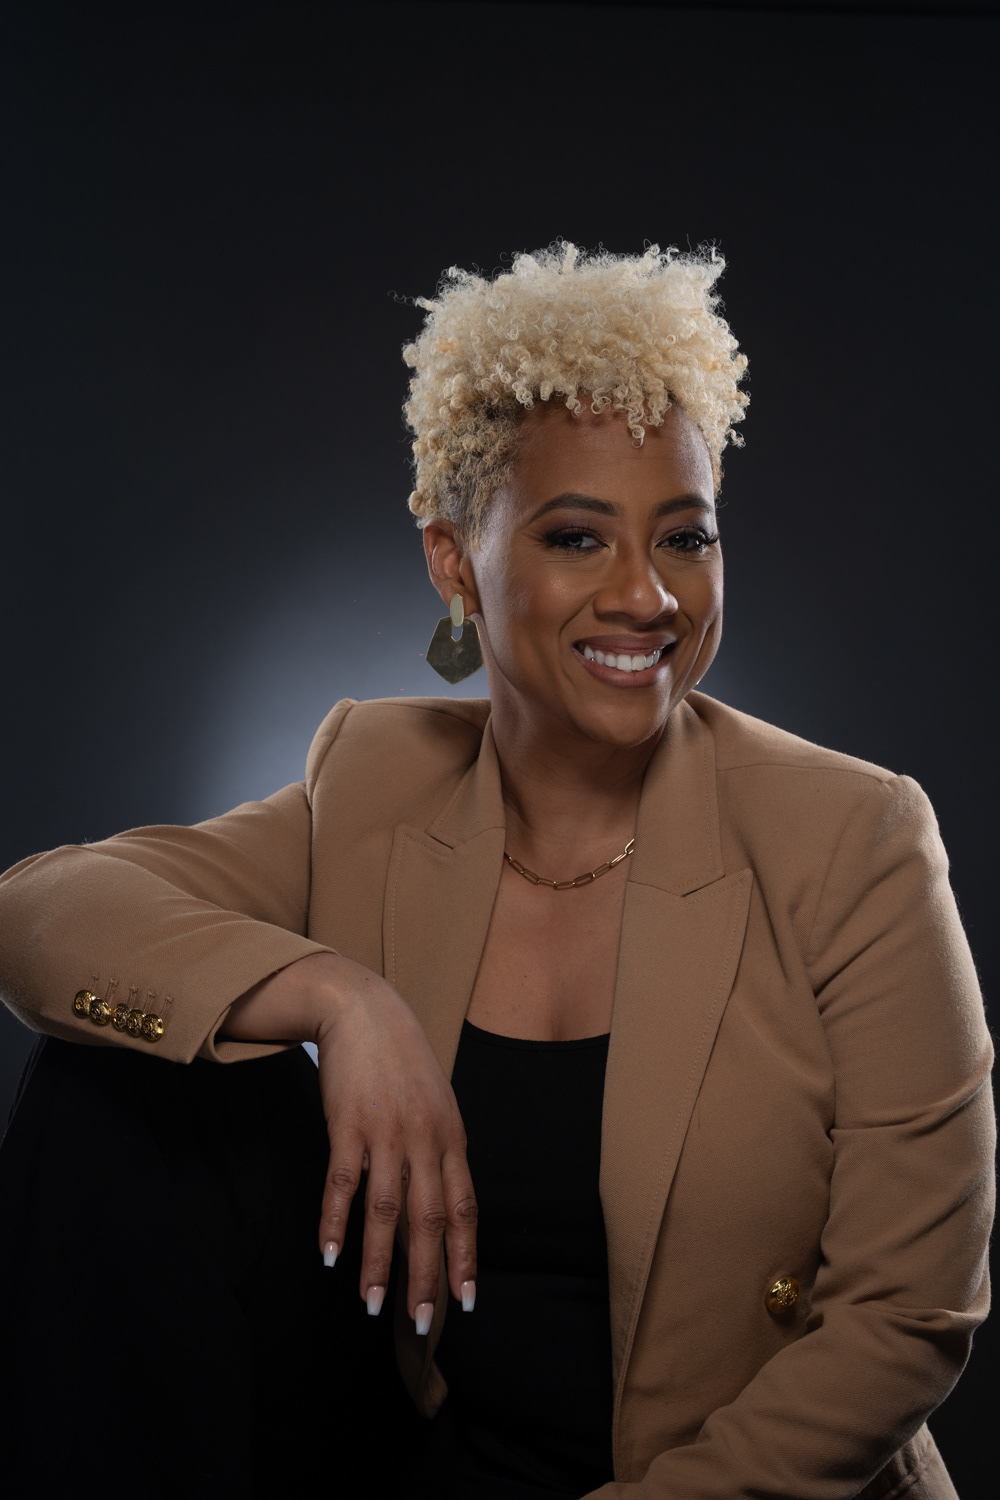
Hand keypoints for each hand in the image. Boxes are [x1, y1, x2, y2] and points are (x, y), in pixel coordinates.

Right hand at [224, 953, 476, 1329]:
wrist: (365, 1009)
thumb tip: (445, 1206)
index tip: (464, 1302)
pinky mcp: (347, 1123)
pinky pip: (342, 1182)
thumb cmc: (402, 1062)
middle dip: (425, 1275)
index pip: (464, 1208)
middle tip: (418, 1322)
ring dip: (378, 1261)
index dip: (465, 1257)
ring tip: (372, 1303)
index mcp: (452, 1137)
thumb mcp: (437, 1103)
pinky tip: (330, 1254)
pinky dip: (335, 1221)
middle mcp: (424, 1138)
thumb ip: (442, 1151)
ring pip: (385, 1209)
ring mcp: (385, 1131)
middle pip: (429, 1218)